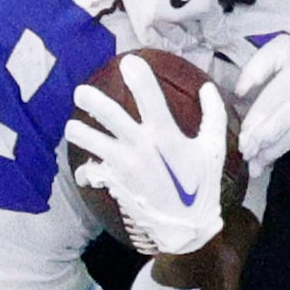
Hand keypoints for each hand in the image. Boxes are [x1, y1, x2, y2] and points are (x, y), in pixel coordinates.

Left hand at [66, 57, 227, 255]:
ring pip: (91, 140)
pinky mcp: (115, 183)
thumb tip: (207, 87)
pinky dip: (88, 172)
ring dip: (79, 131)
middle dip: (91, 99)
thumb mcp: (214, 149)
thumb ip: (213, 115)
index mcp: (166, 136)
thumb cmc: (202, 187)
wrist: (186, 228)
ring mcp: (124, 166)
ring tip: (74, 127)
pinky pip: (92, 173)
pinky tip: (89, 173)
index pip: (150, 98)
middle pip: (109, 115)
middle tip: (80, 92)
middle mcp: (141, 148)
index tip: (129, 61)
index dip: (139, 77)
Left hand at [235, 34, 289, 171]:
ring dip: (273, 152)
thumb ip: (256, 67)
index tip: (242, 137)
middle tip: (245, 153)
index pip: (274, 98)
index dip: (256, 121)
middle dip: (262, 141)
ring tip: (255, 162)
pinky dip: (288, 149)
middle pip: (285, 122)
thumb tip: (240, 92)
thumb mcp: (279, 49)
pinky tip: (273, 155)